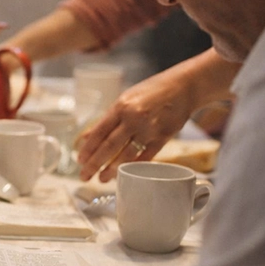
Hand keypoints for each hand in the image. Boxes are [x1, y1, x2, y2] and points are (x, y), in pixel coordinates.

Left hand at [76, 66, 196, 181]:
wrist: (184, 87)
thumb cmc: (151, 92)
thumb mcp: (125, 100)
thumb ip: (107, 119)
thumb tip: (86, 137)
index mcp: (121, 107)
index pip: (99, 132)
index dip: (87, 149)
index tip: (79, 160)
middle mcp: (134, 118)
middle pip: (109, 147)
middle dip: (94, 164)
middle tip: (84, 176)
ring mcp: (149, 129)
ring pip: (126, 155)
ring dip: (112, 169)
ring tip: (102, 178)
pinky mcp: (163, 137)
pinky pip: (146, 156)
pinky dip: (134, 166)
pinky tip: (124, 173)